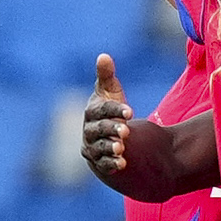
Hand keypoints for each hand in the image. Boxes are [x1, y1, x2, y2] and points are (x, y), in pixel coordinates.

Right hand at [81, 54, 132, 182]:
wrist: (105, 134)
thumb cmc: (108, 108)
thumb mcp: (109, 91)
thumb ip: (106, 75)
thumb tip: (103, 56)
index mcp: (92, 111)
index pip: (103, 110)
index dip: (116, 110)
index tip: (131, 112)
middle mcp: (89, 129)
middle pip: (99, 129)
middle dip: (112, 129)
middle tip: (126, 131)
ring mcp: (92, 146)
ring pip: (99, 147)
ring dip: (110, 148)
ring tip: (121, 148)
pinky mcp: (98, 161)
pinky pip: (102, 163)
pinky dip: (111, 164)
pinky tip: (122, 163)